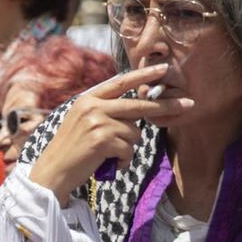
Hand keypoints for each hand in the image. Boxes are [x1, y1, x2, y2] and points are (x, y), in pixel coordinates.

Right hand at [27, 64, 190, 198]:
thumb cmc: (70, 152)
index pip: (120, 82)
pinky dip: (122, 161)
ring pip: (134, 132)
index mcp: (87, 99)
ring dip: (127, 148)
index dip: (144, 74)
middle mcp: (92, 106)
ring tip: (109, 156)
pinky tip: (107, 165)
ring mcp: (97, 122)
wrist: (51, 173)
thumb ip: (104, 111)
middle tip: (189, 104)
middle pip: (138, 104)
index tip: (163, 68)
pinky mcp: (102, 139)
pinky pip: (129, 149)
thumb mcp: (82, 123)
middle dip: (166, 105)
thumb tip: (137, 106)